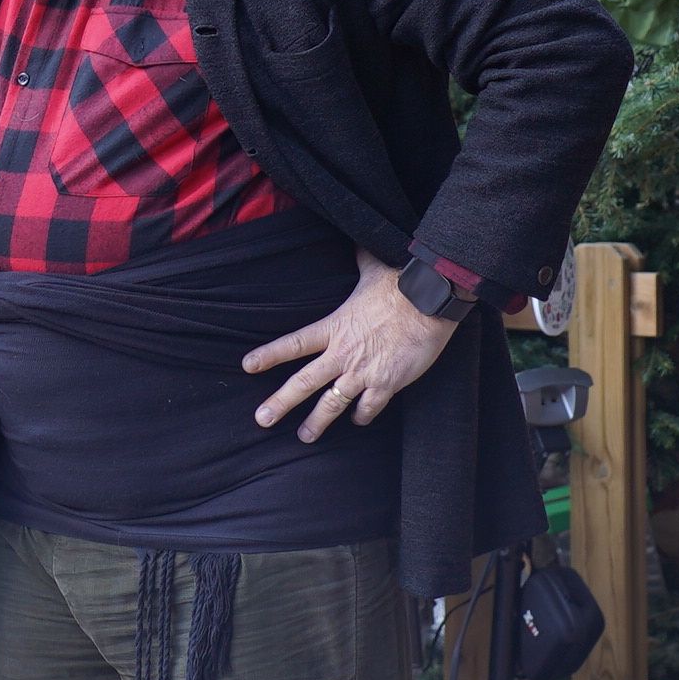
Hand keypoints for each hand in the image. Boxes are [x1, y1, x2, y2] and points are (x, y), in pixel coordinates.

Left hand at [244, 264, 460, 445]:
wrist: (431, 302)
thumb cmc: (401, 283)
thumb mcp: (372, 268)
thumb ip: (359, 261)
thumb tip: (357, 242)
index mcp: (334, 327)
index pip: (293, 344)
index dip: (269, 355)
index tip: (247, 366)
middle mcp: (343, 354)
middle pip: (303, 383)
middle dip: (281, 403)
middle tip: (262, 419)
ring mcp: (363, 372)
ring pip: (333, 403)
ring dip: (317, 422)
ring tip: (304, 437)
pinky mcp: (387, 383)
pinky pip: (369, 407)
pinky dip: (362, 416)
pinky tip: (358, 420)